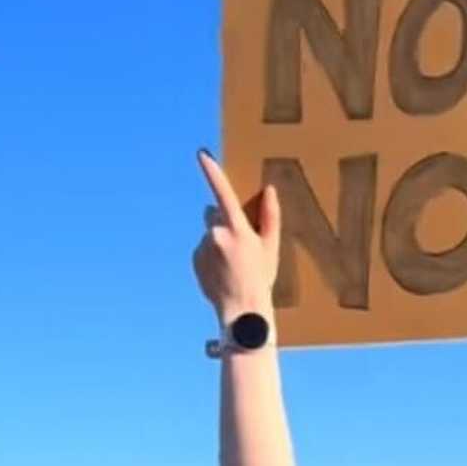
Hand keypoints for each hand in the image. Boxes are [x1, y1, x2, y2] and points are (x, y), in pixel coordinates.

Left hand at [193, 150, 280, 324]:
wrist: (241, 311)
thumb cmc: (261, 279)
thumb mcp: (271, 247)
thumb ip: (270, 216)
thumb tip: (268, 190)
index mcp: (237, 229)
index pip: (222, 193)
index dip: (212, 171)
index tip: (202, 154)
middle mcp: (216, 234)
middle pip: (215, 213)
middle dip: (224, 220)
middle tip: (241, 244)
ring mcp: (203, 248)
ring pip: (209, 232)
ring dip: (218, 240)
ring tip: (233, 264)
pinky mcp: (195, 259)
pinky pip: (203, 248)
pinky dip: (211, 254)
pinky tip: (223, 271)